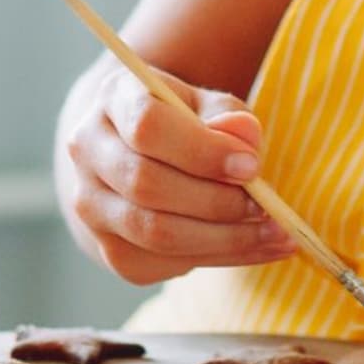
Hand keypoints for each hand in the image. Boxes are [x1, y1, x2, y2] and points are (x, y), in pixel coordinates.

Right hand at [59, 61, 294, 283]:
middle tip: (266, 207)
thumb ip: (229, 116)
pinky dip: (220, 258)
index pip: (147, 126)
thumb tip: (244, 139)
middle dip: (216, 201)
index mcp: (113, 100)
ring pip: (155, 233)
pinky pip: (164, 263)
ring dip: (224, 238)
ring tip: (274, 233)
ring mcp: (91, 206)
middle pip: (147, 185)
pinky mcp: (110, 250)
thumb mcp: (208, 104)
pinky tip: (256, 247)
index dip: (201, 150)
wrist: (139, 156)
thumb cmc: (183, 123)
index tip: (251, 166)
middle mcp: (88, 152)